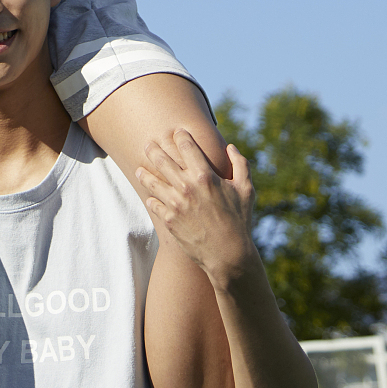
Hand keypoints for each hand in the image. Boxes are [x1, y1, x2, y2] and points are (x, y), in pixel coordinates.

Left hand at [135, 132, 259, 289]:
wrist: (228, 255)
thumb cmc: (240, 221)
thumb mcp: (246, 190)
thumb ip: (240, 164)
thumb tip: (230, 147)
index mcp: (205, 176)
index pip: (186, 146)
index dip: (180, 135)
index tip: (177, 132)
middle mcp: (186, 187)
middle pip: (162, 160)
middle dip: (153, 149)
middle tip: (148, 144)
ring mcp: (175, 204)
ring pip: (152, 182)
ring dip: (145, 173)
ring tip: (139, 168)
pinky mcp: (169, 220)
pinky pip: (154, 204)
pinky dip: (151, 198)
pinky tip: (150, 196)